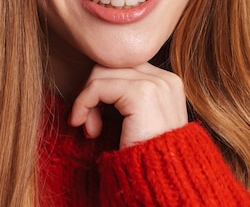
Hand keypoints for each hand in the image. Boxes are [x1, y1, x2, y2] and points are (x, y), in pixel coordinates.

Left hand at [68, 63, 187, 148]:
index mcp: (166, 83)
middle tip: (87, 125)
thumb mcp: (134, 121)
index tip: (92, 119)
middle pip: (110, 66)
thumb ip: (120, 98)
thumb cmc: (146, 159)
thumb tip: (88, 83)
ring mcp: (156, 83)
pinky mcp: (141, 92)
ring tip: (90, 130)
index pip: (121, 67)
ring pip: (101, 72)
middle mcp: (165, 78)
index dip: (100, 89)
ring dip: (86, 101)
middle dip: (91, 92)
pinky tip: (87, 129)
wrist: (164, 184)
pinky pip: (97, 86)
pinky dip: (83, 104)